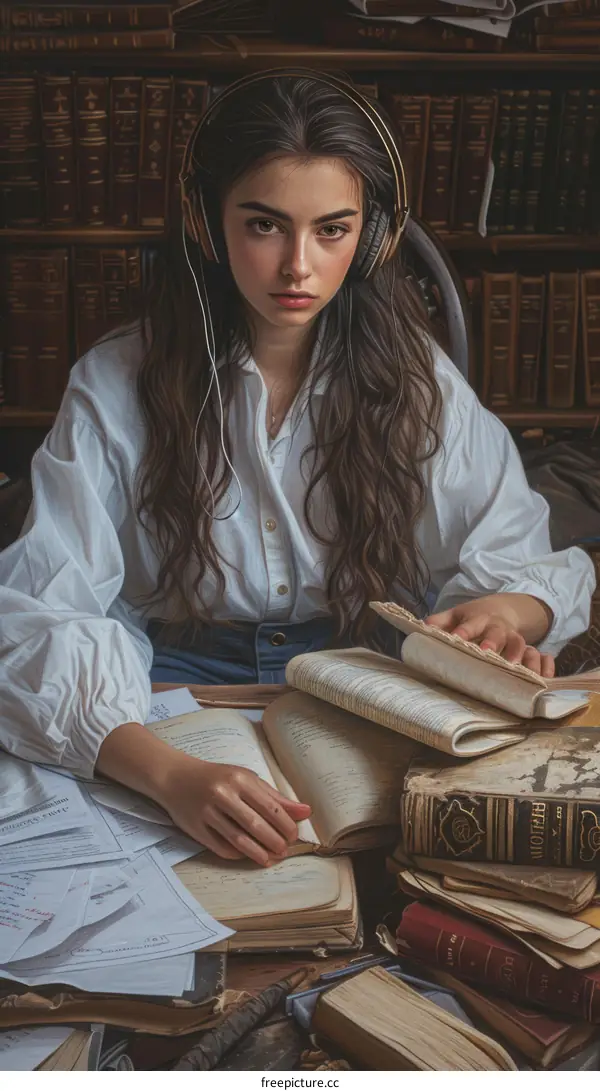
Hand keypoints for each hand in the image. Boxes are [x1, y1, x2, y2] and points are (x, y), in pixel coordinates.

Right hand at [157, 755, 311, 866]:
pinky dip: (238, 854)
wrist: (175, 777)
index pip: (270, 807)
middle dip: (275, 841)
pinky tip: (249, 855)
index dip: (286, 825)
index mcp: (239, 779)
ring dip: (259, 853)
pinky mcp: (196, 828)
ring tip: (271, 858)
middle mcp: (223, 794)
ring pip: (239, 840)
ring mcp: (207, 812)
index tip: (294, 835)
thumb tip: (305, 812)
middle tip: (285, 850)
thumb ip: (274, 797)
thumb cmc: (217, 777)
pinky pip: (221, 847)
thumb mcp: (246, 779)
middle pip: (256, 825)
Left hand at [425, 595, 554, 678]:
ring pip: (521, 644)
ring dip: (519, 655)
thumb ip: (440, 622)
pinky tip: (545, 678)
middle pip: (498, 633)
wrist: (503, 609)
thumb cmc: (474, 618)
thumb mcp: (456, 615)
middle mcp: (499, 628)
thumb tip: (421, 628)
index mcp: (479, 618)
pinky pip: (540, 656)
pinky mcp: (528, 649)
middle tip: (486, 653)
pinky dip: (544, 665)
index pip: (470, 624)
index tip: (457, 638)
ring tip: (516, 669)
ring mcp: (515, 638)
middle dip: (493, 643)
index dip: (464, 630)